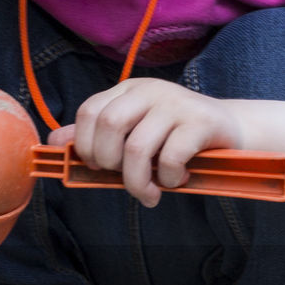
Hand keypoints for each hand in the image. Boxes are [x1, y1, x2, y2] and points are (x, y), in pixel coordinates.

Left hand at [48, 78, 241, 207]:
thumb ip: (95, 136)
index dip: (84, 144)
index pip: (89, 111)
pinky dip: (168, 178)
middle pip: (109, 125)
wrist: (231, 131)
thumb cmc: (174, 137)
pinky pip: (171, 156)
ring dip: (136, 180)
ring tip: (148, 192)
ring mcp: (177, 103)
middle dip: (108, 161)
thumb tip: (52, 141)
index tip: (97, 166)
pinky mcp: (201, 121)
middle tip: (122, 177)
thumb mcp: (132, 133)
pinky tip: (176, 180)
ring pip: (137, 147)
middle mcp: (150, 91)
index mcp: (128, 91)